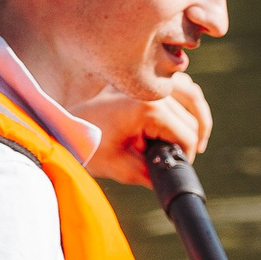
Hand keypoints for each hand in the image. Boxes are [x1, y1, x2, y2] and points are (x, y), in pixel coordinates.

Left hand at [81, 75, 213, 186]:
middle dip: (189, 140)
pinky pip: (177, 84)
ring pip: (192, 95)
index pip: (186, 134)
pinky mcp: (142, 81)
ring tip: (195, 140)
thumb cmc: (88, 146)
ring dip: (196, 117)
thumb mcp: (121, 167)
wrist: (63, 127)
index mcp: (148, 109)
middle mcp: (151, 90)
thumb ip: (153, 174)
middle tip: (180, 159)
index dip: (186, 156)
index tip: (177, 168)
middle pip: (192, 117)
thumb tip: (174, 178)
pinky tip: (183, 117)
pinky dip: (185, 100)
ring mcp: (147, 83)